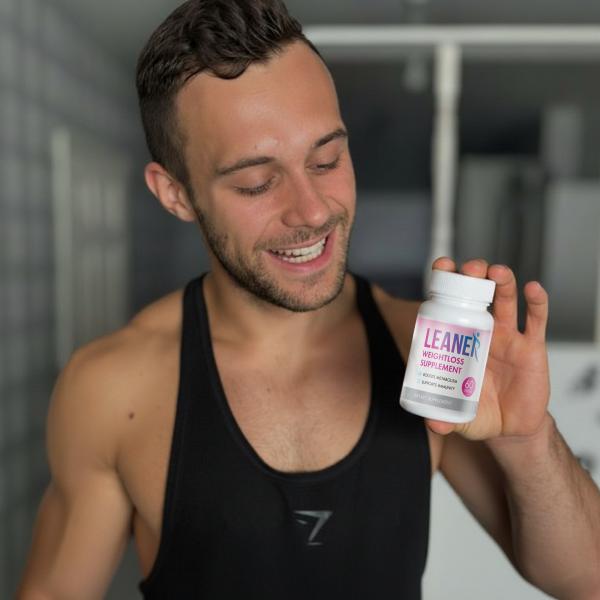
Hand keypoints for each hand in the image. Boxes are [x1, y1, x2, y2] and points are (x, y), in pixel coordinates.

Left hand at [425, 257, 550, 441]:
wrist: (512, 428)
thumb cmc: (481, 413)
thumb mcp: (460, 416)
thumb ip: (446, 418)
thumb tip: (431, 423)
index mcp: (460, 341)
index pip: (451, 305)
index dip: (446, 284)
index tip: (441, 268)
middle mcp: (483, 332)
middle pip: (478, 295)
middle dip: (473, 277)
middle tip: (468, 269)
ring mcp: (508, 337)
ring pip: (506, 301)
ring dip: (502, 282)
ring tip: (496, 272)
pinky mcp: (531, 348)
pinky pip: (537, 321)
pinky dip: (537, 303)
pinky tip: (533, 289)